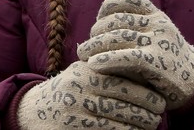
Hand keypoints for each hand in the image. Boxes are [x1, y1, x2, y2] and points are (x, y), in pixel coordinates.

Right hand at [16, 61, 164, 129]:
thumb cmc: (68, 90)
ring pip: (121, 120)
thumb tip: (146, 73)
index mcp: (87, 71)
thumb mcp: (83, 72)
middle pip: (126, 101)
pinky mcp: (75, 127)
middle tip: (159, 113)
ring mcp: (77, 110)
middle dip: (148, 110)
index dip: (146, 92)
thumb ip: (107, 69)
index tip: (160, 99)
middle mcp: (81, 88)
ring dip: (141, 124)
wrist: (34, 110)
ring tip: (151, 123)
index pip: (124, 81)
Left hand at [77, 0, 193, 109]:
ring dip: (94, 46)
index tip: (98, 19)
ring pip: (117, 37)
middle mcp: (159, 24)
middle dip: (97, 31)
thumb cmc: (167, 62)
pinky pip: (126, 57)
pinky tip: (94, 64)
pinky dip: (106, 59)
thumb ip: (134, 29)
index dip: (109, 6)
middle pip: (117, 20)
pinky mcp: (157, 63)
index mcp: (157, 16)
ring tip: (83, 55)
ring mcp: (159, 42)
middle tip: (87, 45)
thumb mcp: (155, 37)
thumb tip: (98, 29)